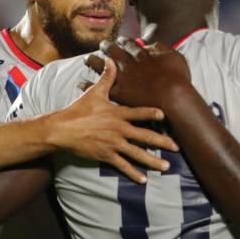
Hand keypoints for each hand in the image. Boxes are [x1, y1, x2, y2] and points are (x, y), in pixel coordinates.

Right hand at [48, 58, 177, 182]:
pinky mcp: (106, 155)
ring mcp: (113, 144)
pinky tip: (143, 179)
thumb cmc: (79, 110)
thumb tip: (111, 59)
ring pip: (137, 154)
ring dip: (152, 161)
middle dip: (162, 142)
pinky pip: (122, 166)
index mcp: (118, 113)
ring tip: (166, 167)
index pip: (139, 113)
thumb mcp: (94, 92)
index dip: (153, 114)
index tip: (166, 116)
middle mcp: (119, 129)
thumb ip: (107, 77)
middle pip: (144, 136)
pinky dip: (133, 173)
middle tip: (177, 147)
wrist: (62, 129)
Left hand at [85, 38, 191, 110]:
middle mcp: (127, 62)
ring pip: (100, 64)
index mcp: (140, 53)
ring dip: (93, 60)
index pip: (128, 43)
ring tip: (87, 59)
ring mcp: (121, 77)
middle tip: (102, 45)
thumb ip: (161, 48)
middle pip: (111, 50)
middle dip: (106, 46)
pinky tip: (80, 83)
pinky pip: (97, 86)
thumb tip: (152, 44)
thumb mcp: (174, 56)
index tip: (121, 41)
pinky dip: (87, 84)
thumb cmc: (177, 79)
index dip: (123, 41)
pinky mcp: (117, 93)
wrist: (172, 98)